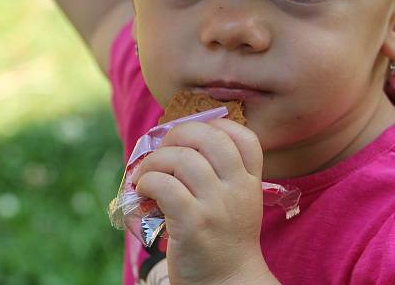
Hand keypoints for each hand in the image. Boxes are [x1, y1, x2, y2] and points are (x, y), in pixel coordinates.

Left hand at [132, 119, 278, 284]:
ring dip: (154, 161)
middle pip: (209, 137)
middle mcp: (238, 189)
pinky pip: (165, 185)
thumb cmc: (224, 239)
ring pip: (182, 159)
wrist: (227, 283)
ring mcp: (217, 206)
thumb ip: (223, 174)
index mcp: (251, 181)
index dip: (215, 125)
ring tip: (145, 175)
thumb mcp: (238, 202)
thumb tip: (179, 143)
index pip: (244, 136)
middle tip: (163, 150)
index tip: (193, 137)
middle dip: (178, 134)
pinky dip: (147, 181)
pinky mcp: (193, 224)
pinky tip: (144, 191)